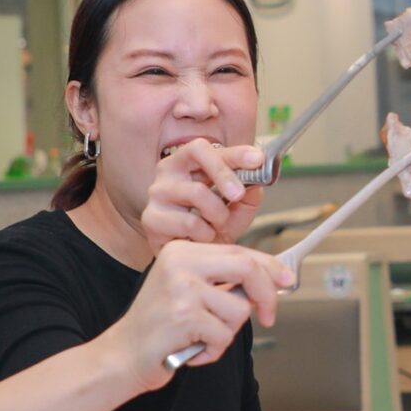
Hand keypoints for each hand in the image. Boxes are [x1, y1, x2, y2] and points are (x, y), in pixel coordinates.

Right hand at [116, 239, 292, 389]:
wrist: (124, 355)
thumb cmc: (160, 327)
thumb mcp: (189, 291)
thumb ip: (224, 282)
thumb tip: (272, 282)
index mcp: (183, 251)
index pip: (240, 251)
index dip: (271, 267)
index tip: (287, 281)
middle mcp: (181, 262)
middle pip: (247, 268)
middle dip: (267, 295)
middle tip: (270, 316)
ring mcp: (181, 288)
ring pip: (239, 309)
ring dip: (227, 333)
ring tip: (201, 337)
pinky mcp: (184, 316)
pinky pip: (223, 335)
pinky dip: (213, 350)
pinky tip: (191, 350)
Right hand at [140, 141, 265, 247]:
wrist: (192, 263)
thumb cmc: (212, 229)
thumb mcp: (237, 211)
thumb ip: (248, 195)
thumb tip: (258, 180)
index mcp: (188, 162)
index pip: (207, 147)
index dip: (233, 152)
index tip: (257, 159)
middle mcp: (168, 171)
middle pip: (196, 153)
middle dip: (225, 173)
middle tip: (240, 195)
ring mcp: (157, 194)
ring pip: (197, 191)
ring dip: (218, 213)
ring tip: (217, 226)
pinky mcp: (151, 219)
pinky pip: (189, 222)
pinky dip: (205, 234)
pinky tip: (202, 238)